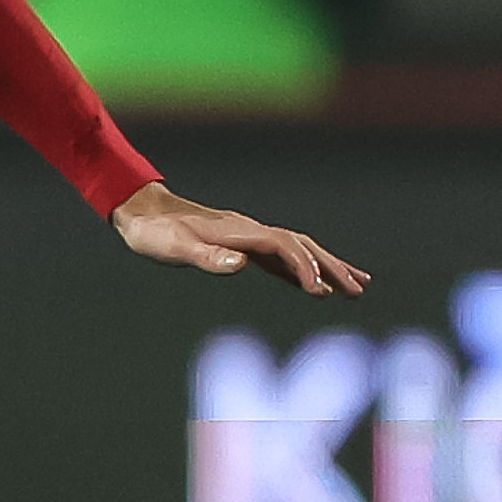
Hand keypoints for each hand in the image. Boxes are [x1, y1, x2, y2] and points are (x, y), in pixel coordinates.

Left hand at [109, 181, 367, 298]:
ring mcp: (249, 236)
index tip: (321, 290)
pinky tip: (316, 283)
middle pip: (302, 246)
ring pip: (299, 249)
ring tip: (356, 285)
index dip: (304, 267)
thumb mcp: (174, 247)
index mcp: (239, 232)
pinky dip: (304, 268)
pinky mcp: (243, 244)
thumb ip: (207, 257)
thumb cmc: (154, 233)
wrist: (141, 211)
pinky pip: (283, 256)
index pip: (283, 248)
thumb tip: (241, 264)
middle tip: (359, 289)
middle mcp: (250, 231)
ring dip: (327, 266)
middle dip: (331, 267)